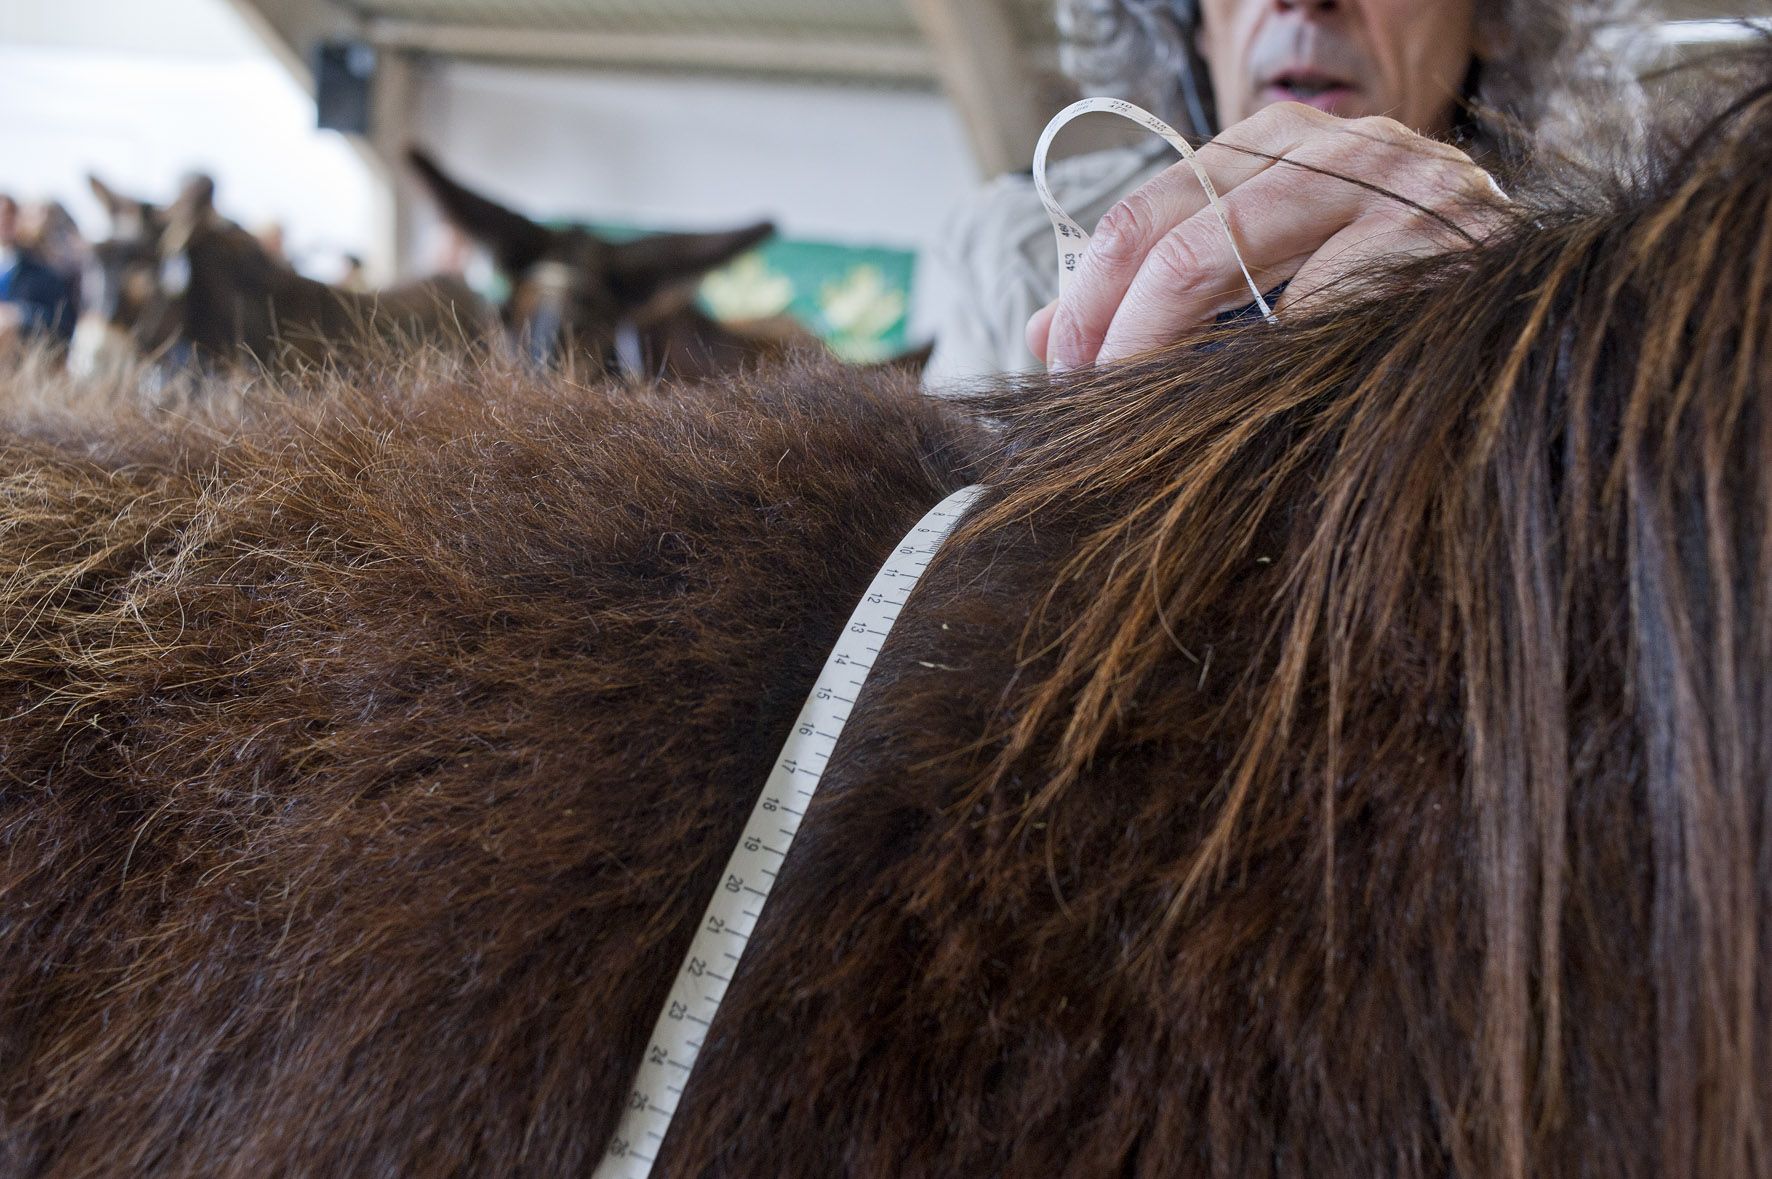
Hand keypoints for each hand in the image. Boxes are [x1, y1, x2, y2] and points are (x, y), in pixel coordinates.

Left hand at [1027, 101, 1507, 368]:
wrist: (1538, 305)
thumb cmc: (1388, 293)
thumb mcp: (1266, 274)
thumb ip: (1164, 290)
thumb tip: (1044, 331)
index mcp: (1283, 143)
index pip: (1151, 204)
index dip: (1091, 291)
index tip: (1060, 361)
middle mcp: (1337, 146)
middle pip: (1177, 230)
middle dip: (1112, 323)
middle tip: (1082, 392)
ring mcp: (1394, 186)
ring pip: (1224, 254)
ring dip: (1163, 345)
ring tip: (1134, 404)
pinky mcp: (1441, 243)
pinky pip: (1318, 308)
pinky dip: (1262, 365)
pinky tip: (1240, 408)